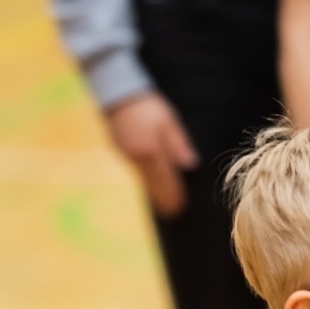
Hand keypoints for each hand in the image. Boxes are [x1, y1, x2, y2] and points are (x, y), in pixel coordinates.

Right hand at [104, 92, 199, 217]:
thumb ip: (178, 144)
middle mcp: (137, 158)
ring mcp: (127, 156)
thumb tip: (190, 165)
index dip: (174, 194)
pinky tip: (153, 186)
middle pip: (153, 186)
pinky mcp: (122, 152)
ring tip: (165, 206)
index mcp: (150, 150)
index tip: (181, 208)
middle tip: (175, 214)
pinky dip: (147, 182)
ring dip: (155, 193)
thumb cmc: (148, 106)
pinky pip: (138, 173)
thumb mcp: (168, 122)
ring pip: (144, 181)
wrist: (119, 94)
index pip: (165, 179)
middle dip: (164, 200)